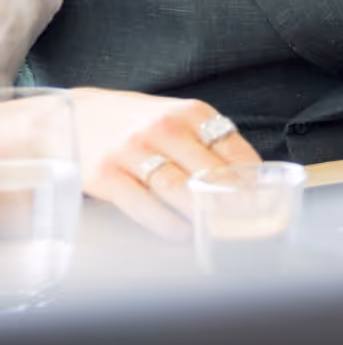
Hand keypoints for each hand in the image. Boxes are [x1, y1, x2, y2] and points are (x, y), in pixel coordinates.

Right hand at [70, 88, 261, 240]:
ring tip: (218, 231)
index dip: (251, 176)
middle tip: (247, 222)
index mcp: (189, 112)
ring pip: (178, 190)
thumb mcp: (174, 116)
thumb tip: (247, 174)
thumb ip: (205, 140)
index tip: (265, 196)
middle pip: (207, 171)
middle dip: (231, 201)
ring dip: (202, 215)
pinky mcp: (106, 175)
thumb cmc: (135, 121)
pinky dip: (168, 224)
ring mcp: (133, 151)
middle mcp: (162, 128)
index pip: (232, 145)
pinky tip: (183, 233)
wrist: (74, 116)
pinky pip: (144, 206)